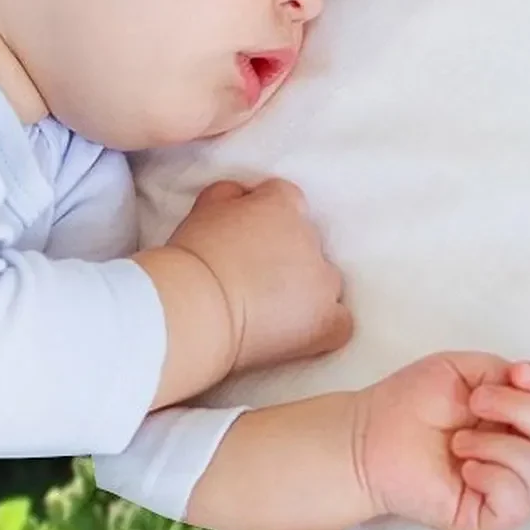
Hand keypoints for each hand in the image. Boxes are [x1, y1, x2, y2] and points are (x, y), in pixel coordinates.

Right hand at [168, 178, 351, 373]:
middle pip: (306, 241)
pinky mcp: (326, 322)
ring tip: (266, 309)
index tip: (243, 237)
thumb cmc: (190, 259)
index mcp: (282, 205)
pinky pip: (338, 322)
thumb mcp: (203, 209)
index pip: (284, 199)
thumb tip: (240, 197)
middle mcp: (311, 237)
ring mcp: (323, 281)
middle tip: (248, 276)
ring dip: (303, 290)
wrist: (194, 307)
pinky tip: (298, 333)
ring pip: (323, 281)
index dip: (263, 218)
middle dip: (284, 255)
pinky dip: (323, 326)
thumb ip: (228, 196)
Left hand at [354, 354, 529, 529]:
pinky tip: (465, 469)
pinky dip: (496, 479)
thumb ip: (501, 371)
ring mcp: (504, 484)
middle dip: (520, 409)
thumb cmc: (406, 404)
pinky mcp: (486, 513)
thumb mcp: (458, 371)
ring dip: (498, 445)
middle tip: (475, 403)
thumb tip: (528, 380)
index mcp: (515, 418)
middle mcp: (517, 451)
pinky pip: (518, 503)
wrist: (366, 436)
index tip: (518, 374)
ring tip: (457, 441)